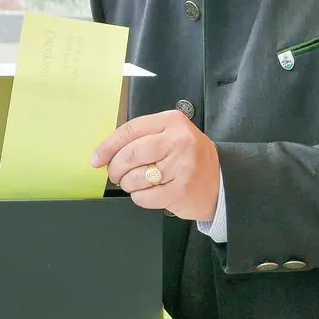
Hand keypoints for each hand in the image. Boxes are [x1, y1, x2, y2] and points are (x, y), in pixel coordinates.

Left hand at [90, 108, 219, 218]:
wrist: (222, 183)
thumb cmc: (191, 158)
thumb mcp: (173, 135)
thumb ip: (144, 137)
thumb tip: (106, 153)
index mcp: (172, 122)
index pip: (130, 130)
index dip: (108, 146)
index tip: (96, 158)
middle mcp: (178, 141)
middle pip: (129, 154)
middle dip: (115, 168)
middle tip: (115, 174)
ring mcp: (181, 166)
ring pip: (134, 177)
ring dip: (128, 184)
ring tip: (137, 183)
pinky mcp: (180, 191)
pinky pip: (144, 197)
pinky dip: (140, 197)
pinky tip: (150, 192)